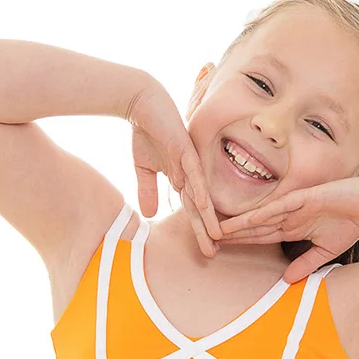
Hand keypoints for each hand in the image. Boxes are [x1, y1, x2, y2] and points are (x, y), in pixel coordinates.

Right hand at [126, 80, 221, 258]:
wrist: (142, 103)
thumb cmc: (146, 131)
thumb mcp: (144, 168)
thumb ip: (148, 191)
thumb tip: (148, 215)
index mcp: (183, 178)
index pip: (191, 210)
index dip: (198, 230)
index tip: (206, 250)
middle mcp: (191, 173)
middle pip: (200, 208)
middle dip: (206, 231)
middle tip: (213, 254)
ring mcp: (190, 162)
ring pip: (201, 194)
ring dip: (208, 217)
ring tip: (217, 238)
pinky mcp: (185, 149)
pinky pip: (194, 172)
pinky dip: (199, 189)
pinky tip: (205, 206)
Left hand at [215, 177, 358, 282]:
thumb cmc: (351, 224)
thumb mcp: (325, 251)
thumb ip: (305, 264)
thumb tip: (286, 280)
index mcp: (292, 226)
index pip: (259, 235)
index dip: (240, 241)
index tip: (219, 247)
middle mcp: (288, 214)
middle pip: (253, 226)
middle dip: (231, 233)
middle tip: (206, 238)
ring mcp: (294, 204)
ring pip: (260, 216)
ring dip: (239, 223)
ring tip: (216, 229)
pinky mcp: (304, 198)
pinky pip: (278, 207)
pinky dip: (262, 213)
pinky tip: (245, 220)